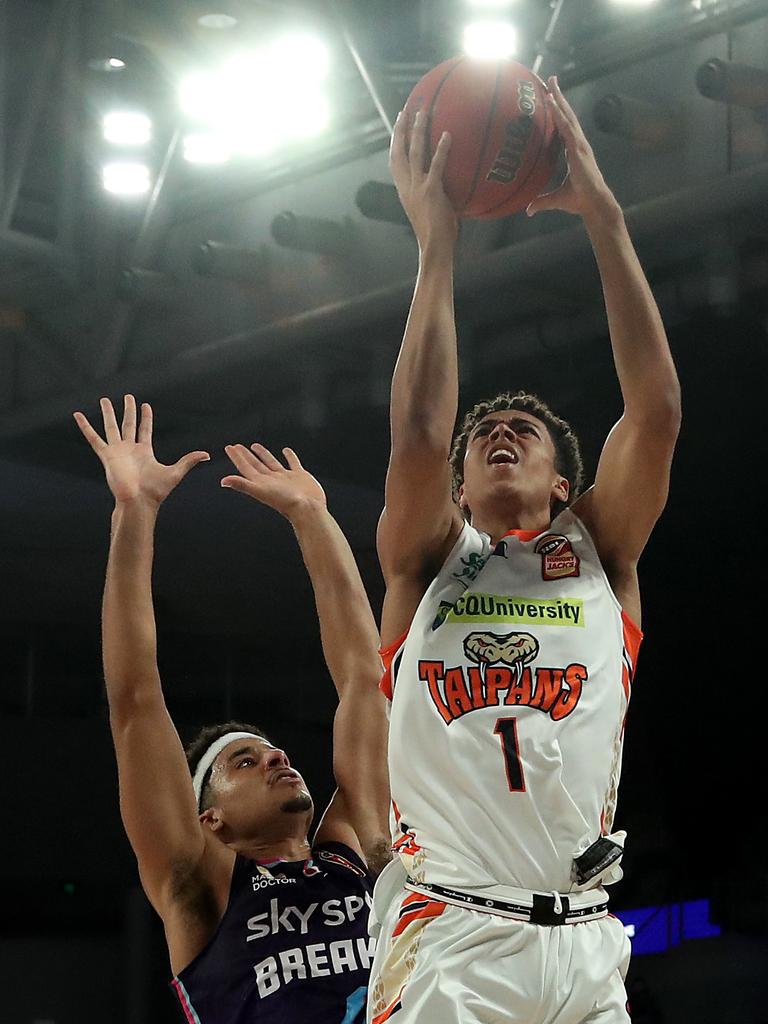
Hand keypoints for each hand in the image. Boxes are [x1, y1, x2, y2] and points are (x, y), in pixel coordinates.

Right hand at [73, 395, 209, 505]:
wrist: (138, 501)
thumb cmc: (155, 491)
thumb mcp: (176, 472)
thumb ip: (189, 461)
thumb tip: (208, 454)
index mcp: (144, 451)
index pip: (145, 429)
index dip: (146, 417)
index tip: (145, 405)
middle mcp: (130, 449)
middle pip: (128, 424)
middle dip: (128, 411)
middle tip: (128, 397)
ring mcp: (117, 451)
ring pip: (111, 427)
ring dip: (108, 413)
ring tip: (104, 400)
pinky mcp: (106, 455)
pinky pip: (94, 438)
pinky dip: (85, 427)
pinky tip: (78, 415)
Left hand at [221, 443, 325, 520]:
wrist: (307, 508)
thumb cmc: (285, 502)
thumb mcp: (260, 491)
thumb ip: (242, 484)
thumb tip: (223, 481)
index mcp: (261, 483)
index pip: (245, 467)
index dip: (237, 457)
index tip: (229, 448)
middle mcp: (271, 480)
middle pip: (255, 465)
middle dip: (246, 455)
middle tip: (237, 446)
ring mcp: (285, 478)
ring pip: (271, 463)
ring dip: (263, 454)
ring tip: (255, 446)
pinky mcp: (299, 476)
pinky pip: (292, 463)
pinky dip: (289, 456)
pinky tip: (286, 451)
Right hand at [390, 109, 457, 250]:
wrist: (434, 247)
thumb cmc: (436, 233)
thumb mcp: (429, 210)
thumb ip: (433, 193)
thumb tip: (449, 183)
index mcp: (404, 191)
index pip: (395, 162)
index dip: (395, 142)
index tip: (399, 125)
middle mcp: (407, 186)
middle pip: (398, 152)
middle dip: (401, 130)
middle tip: (406, 110)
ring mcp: (418, 188)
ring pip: (414, 153)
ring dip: (418, 131)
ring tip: (423, 113)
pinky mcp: (431, 191)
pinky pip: (436, 165)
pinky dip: (441, 149)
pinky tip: (448, 135)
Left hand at [526, 77, 618, 221]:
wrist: (593, 204)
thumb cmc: (578, 201)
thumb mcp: (555, 200)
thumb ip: (540, 201)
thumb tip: (528, 210)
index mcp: (573, 151)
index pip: (564, 127)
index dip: (557, 112)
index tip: (550, 98)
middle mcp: (577, 143)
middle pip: (566, 115)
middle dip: (559, 97)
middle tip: (551, 80)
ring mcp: (579, 144)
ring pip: (567, 116)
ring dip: (559, 98)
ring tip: (551, 82)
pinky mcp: (578, 148)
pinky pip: (566, 127)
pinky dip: (559, 113)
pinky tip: (552, 101)